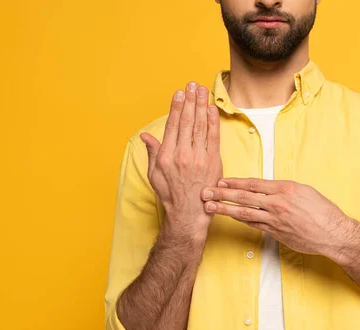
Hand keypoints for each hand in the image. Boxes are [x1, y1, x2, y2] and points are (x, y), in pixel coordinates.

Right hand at [140, 82, 222, 237]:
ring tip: (201, 91)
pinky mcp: (213, 162)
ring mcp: (199, 158)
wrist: (188, 213)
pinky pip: (213, 138)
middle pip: (187, 121)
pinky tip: (211, 109)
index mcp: (166, 156)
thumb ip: (152, 153)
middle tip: (192, 85)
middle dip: (190, 100)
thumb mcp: (154, 175)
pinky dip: (213, 122)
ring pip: (200, 126)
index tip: (179, 93)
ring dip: (201, 106)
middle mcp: (182, 154)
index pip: (173, 125)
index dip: (177, 107)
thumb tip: (146, 137)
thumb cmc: (170, 194)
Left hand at [200, 178, 354, 256]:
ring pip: (245, 213)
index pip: (253, 184)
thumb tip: (268, 190)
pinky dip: (242, 221)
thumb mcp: (305, 191)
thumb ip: (284, 190)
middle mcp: (278, 203)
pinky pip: (255, 225)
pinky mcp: (276, 233)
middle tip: (206, 192)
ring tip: (211, 207)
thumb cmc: (323, 211)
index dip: (235, 183)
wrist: (333, 233)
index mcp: (285, 188)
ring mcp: (276, 219)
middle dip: (223, 194)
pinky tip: (231, 219)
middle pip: (244, 197)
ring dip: (226, 210)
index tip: (221, 182)